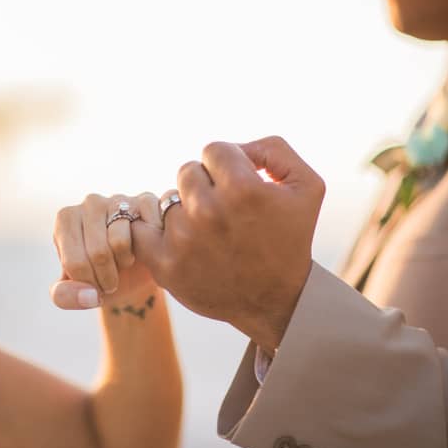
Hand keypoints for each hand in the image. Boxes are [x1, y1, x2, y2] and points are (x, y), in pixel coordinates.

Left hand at [51, 192, 161, 309]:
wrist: (133, 271)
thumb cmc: (99, 277)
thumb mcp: (76, 291)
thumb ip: (65, 296)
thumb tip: (90, 295)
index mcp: (66, 219)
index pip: (75, 262)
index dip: (89, 285)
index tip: (95, 287)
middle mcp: (90, 202)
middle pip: (98, 252)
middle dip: (108, 279)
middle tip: (112, 281)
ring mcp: (119, 199)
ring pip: (120, 241)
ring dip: (126, 263)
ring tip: (125, 261)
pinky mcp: (146, 201)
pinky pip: (146, 228)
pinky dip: (149, 248)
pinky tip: (145, 251)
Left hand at [132, 136, 324, 353]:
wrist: (275, 300)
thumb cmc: (290, 240)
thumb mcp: (306, 187)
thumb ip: (274, 150)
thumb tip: (239, 147)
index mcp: (243, 189)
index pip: (214, 150)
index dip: (228, 166)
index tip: (238, 187)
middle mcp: (209, 211)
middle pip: (188, 171)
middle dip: (206, 185)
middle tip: (223, 211)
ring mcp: (183, 239)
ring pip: (168, 200)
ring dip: (185, 211)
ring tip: (208, 233)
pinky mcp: (164, 264)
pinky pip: (140, 229)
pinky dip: (154, 232)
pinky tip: (176, 240)